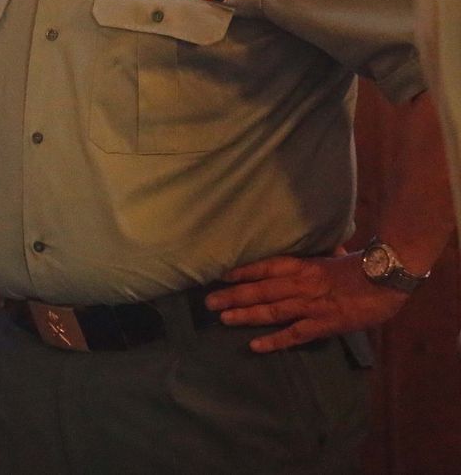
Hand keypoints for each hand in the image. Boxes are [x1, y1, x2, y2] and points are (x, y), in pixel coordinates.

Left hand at [205, 253, 407, 352]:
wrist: (388, 279)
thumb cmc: (362, 266)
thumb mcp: (334, 256)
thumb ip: (318, 256)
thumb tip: (314, 252)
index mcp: (303, 265)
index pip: (266, 266)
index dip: (242, 271)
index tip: (221, 275)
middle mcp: (300, 284)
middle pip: (261, 290)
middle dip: (233, 295)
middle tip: (209, 301)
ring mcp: (310, 306)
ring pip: (271, 311)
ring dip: (245, 315)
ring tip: (223, 318)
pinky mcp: (323, 324)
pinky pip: (294, 334)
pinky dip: (274, 341)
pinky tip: (256, 345)